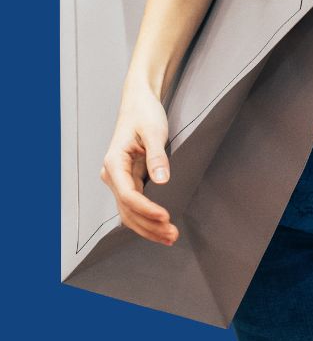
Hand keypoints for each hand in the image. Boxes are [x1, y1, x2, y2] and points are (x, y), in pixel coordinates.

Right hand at [100, 85, 178, 245]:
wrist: (139, 103)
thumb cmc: (145, 114)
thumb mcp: (153, 131)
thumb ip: (157, 156)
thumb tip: (161, 181)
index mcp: (114, 163)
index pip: (127, 194)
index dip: (146, 209)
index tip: (165, 216)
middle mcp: (113, 175)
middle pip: (127, 209)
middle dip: (148, 225)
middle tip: (172, 235)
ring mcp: (119, 180)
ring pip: (129, 212)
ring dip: (148, 227)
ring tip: (170, 237)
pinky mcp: (129, 181)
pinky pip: (135, 206)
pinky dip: (147, 218)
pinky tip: (161, 227)